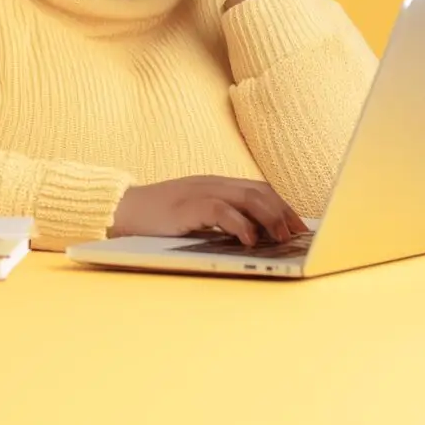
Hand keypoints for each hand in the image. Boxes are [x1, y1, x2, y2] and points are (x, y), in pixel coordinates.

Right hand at [108, 175, 307, 245]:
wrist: (124, 210)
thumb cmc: (160, 217)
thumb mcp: (197, 214)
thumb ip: (222, 218)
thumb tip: (256, 237)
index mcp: (217, 185)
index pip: (259, 189)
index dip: (283, 206)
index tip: (300, 227)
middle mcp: (213, 184)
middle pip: (259, 191)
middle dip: (283, 212)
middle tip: (297, 235)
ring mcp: (200, 192)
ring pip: (246, 197)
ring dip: (269, 217)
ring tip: (281, 238)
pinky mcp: (187, 206)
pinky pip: (220, 210)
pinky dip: (239, 224)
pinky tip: (250, 240)